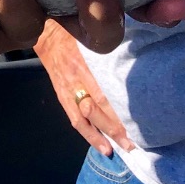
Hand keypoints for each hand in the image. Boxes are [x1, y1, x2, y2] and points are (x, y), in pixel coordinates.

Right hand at [36, 18, 133, 153]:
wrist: (47, 35)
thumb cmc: (75, 34)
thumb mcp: (93, 38)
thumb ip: (111, 52)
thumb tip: (136, 66)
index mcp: (87, 62)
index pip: (105, 91)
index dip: (120, 109)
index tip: (137, 121)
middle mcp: (78, 78)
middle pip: (99, 107)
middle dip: (116, 126)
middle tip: (133, 142)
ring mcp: (68, 90)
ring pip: (87, 118)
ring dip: (104, 135)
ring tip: (120, 148)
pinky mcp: (62, 96)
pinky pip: (75, 120)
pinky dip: (89, 135)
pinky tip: (102, 146)